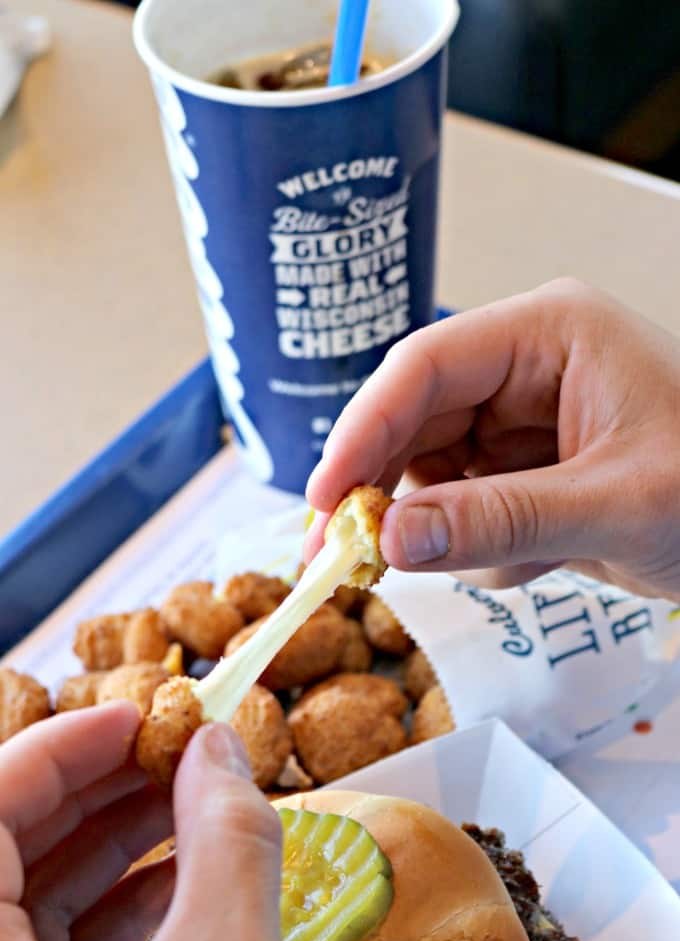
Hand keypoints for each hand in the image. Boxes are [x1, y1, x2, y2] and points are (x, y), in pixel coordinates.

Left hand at [0, 703, 294, 940]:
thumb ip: (227, 839)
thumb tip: (218, 744)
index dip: (65, 746)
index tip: (142, 717)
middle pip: (8, 841)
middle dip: (103, 787)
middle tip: (178, 752)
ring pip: (32, 893)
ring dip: (120, 840)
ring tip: (197, 805)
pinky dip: (120, 903)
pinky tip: (187, 879)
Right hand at [305, 278, 679, 599]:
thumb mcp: (615, 504)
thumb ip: (501, 520)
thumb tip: (391, 538)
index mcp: (548, 334)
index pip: (424, 367)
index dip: (362, 430)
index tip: (324, 497)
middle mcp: (524, 370)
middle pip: (414, 424)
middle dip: (385, 493)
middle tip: (345, 557)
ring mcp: (523, 424)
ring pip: (434, 476)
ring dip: (449, 529)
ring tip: (514, 560)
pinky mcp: (526, 472)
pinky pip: (466, 511)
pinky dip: (485, 549)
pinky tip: (544, 560)